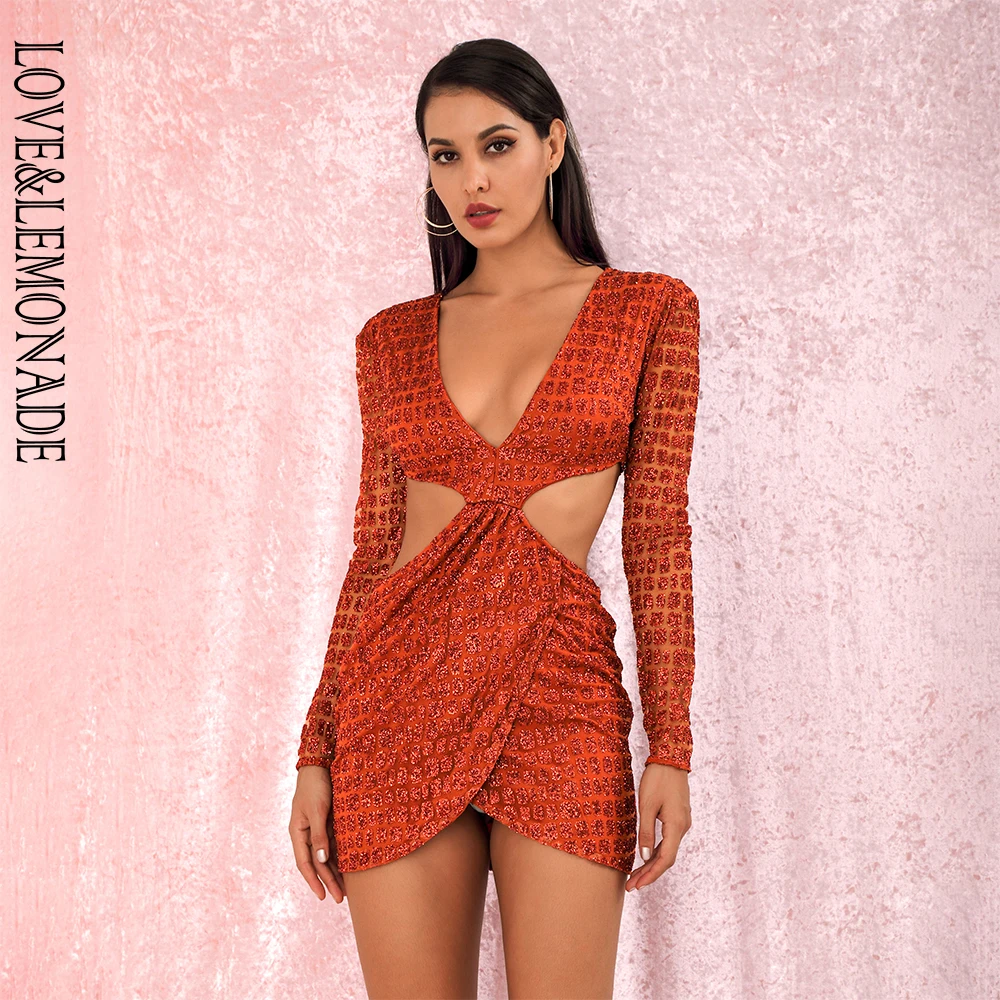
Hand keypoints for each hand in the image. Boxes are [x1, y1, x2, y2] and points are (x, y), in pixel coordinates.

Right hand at [289, 765, 345, 901]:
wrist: (321, 764)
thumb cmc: (316, 785)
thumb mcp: (317, 810)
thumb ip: (318, 835)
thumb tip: (320, 859)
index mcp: (297, 832)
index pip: (305, 863)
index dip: (313, 881)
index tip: (323, 897)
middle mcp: (306, 834)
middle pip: (317, 863)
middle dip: (328, 881)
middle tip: (341, 899)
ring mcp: (317, 828)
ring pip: (326, 856)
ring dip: (335, 871)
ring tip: (347, 889)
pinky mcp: (328, 822)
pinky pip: (334, 844)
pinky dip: (340, 856)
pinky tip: (350, 866)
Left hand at [625, 762, 690, 891]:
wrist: (670, 759)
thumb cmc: (657, 779)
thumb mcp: (646, 805)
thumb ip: (646, 832)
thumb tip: (644, 857)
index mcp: (676, 826)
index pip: (665, 860)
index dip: (651, 875)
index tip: (637, 885)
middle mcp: (682, 827)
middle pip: (666, 858)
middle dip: (649, 874)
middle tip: (631, 886)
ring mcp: (682, 822)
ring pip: (668, 850)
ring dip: (652, 864)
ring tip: (635, 875)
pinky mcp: (678, 817)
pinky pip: (668, 840)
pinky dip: (657, 851)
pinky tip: (646, 856)